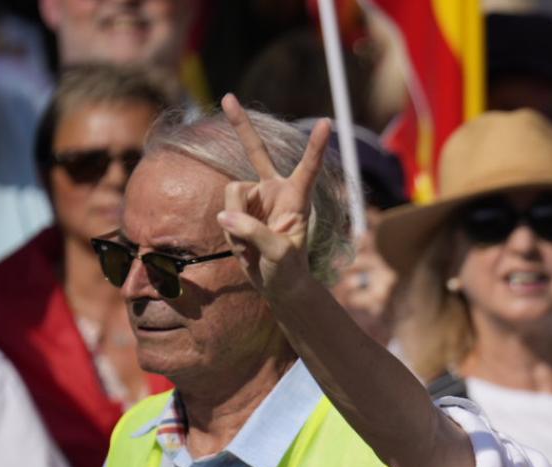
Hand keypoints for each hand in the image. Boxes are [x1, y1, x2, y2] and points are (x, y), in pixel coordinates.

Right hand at [215, 94, 331, 303]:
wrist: (277, 284)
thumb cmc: (287, 270)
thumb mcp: (278, 254)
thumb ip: (254, 233)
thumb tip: (225, 215)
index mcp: (297, 198)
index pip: (308, 168)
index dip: (315, 147)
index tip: (327, 123)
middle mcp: (275, 191)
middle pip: (256, 151)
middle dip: (240, 125)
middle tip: (227, 97)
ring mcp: (255, 198)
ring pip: (230, 193)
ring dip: (236, 224)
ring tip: (253, 245)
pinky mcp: (239, 209)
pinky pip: (223, 211)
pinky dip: (230, 232)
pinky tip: (244, 246)